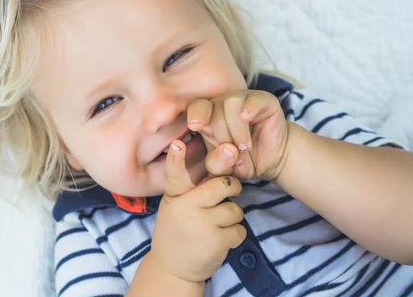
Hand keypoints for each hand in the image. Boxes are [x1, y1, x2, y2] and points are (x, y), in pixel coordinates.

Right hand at [149, 139, 246, 282]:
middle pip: (222, 185)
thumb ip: (194, 187)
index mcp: (174, 197)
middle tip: (230, 191)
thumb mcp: (177, 205)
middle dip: (232, 187)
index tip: (177, 145)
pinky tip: (221, 239)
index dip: (176, 159)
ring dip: (232, 216)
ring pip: (235, 209)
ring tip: (217, 224)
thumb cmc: (179, 228)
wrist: (172, 268)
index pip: (174, 174)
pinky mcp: (217, 242)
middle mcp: (185, 208)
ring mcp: (201, 225)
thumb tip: (223, 160)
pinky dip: (235, 234)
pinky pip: (240, 229)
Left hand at [187, 90, 288, 180]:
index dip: (195, 115)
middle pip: (214, 112)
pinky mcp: (263, 100)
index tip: (195, 127)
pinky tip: (248, 118)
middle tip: (236, 154)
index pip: (196, 109)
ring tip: (245, 147)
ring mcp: (242, 99)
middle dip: (223, 137)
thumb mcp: (226, 170)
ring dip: (237, 130)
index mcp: (207, 118)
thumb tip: (227, 149)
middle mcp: (222, 104)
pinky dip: (249, 108)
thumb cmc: (244, 162)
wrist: (273, 160)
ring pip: (231, 104)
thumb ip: (217, 164)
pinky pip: (253, 99)